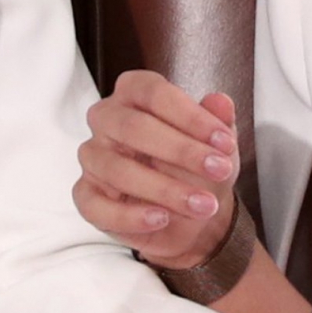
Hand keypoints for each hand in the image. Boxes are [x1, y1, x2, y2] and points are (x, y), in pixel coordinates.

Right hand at [75, 70, 239, 268]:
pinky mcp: (87, 195)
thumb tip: (221, 102)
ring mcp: (93, 157)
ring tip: (202, 205)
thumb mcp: (217, 144)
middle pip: (133, 127)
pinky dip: (130, 216)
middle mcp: (106, 119)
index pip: (154, 93)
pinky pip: (97, 206)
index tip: (225, 142)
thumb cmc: (198, 167)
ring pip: (118, 169)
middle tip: (219, 171)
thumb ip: (219, 121)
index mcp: (134, 93)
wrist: (193, 217)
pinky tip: (161, 219)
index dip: (191, 116)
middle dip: (182, 151)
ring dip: (165, 190)